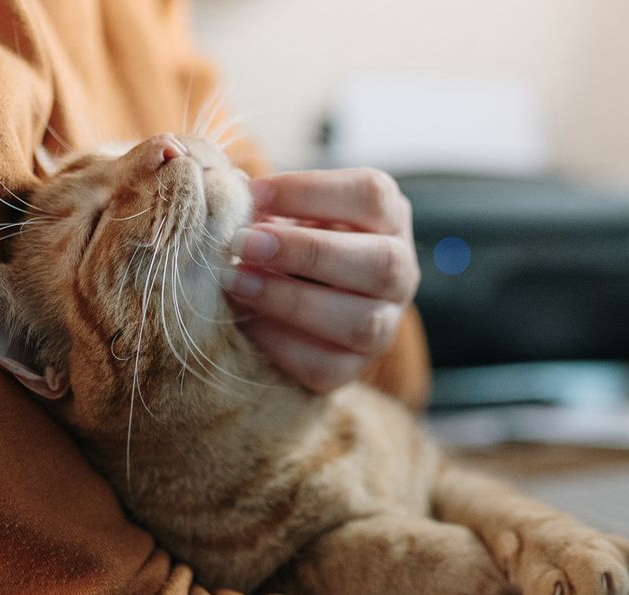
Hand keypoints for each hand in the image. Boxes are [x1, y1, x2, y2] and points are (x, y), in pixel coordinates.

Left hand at [222, 169, 418, 392]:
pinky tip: (245, 322)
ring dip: (291, 301)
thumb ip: (267, 203)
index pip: (371, 195)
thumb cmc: (291, 240)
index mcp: (389, 218)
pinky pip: (327, 366)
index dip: (311, 191)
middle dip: (306, 251)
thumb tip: (228, 195)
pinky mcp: (355, 368)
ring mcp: (385, 325)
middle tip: (243, 243)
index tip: (253, 194)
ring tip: (236, 282)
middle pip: (380, 262)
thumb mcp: (288, 211)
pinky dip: (280, 343)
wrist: (295, 302)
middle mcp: (400, 272)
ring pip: (361, 323)